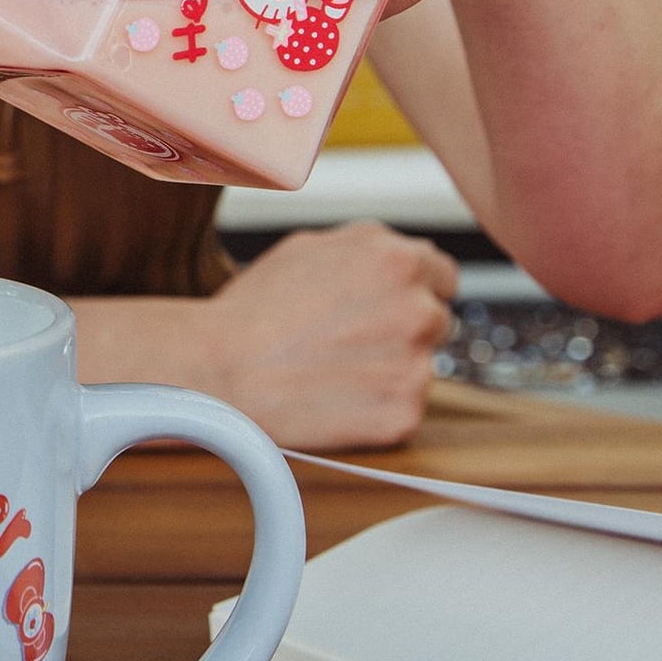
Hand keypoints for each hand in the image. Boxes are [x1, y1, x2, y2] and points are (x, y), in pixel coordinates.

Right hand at [200, 221, 457, 449]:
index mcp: (399, 260)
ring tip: (333, 369)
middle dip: (401, 329)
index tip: (383, 305)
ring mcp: (415, 366)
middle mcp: (417, 309)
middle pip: (436, 321)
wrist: (218, 368)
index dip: (412, 289)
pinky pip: (404, 410)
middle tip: (347, 340)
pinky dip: (376, 409)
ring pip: (422, 367)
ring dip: (390, 370)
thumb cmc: (254, 309)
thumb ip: (368, 245)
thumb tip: (402, 254)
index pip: (443, 275)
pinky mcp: (402, 415)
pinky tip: (334, 398)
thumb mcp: (308, 246)